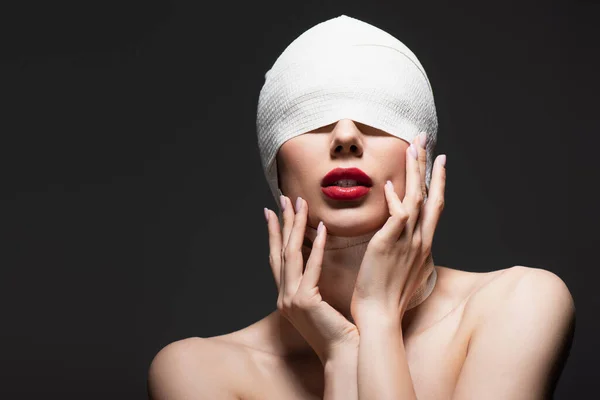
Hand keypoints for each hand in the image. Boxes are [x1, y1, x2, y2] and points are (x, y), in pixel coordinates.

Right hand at [264, 196, 359, 364]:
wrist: (344, 354)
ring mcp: (291, 299)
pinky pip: (311, 268)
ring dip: (295, 227)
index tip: (272, 212)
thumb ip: (313, 284)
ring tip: (300, 205)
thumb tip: (315, 262)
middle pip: (279, 251)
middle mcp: (283, 297)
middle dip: (281, 223)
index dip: (273, 234)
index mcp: (286, 297)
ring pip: (290, 255)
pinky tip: (321, 228)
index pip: (277, 258)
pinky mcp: (305, 301)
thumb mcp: (320, 304)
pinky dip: (315, 247)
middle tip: (283, 199)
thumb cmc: (338, 330)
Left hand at [350, 133, 446, 325]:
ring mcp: (407, 243)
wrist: (379, 317)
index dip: (438, 182)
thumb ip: (404, 248)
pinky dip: (394, 198)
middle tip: (426, 140)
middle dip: (428, 165)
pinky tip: (387, 183)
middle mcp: (420, 241)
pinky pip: (396, 215)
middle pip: (430, 195)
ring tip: (412, 147)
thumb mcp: (403, 269)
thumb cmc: (387, 296)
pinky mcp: (389, 245)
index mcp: (423, 246)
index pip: (435, 207)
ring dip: (414, 171)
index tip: (440, 162)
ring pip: (415, 199)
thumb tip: (402, 231)